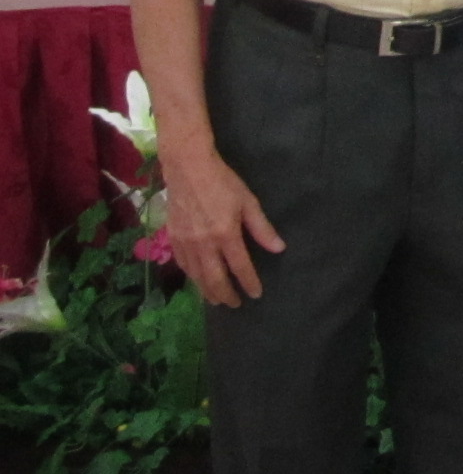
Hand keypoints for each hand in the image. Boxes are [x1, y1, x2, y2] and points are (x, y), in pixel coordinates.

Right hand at [160, 141, 284, 307]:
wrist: (188, 169)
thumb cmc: (223, 182)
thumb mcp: (248, 202)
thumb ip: (262, 228)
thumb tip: (279, 248)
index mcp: (225, 234)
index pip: (240, 267)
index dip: (249, 283)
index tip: (256, 294)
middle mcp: (203, 243)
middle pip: (215, 278)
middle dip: (226, 294)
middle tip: (235, 304)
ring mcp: (185, 243)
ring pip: (196, 276)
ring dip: (207, 291)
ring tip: (217, 300)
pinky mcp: (172, 239)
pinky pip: (183, 265)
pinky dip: (192, 277)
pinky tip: (198, 281)